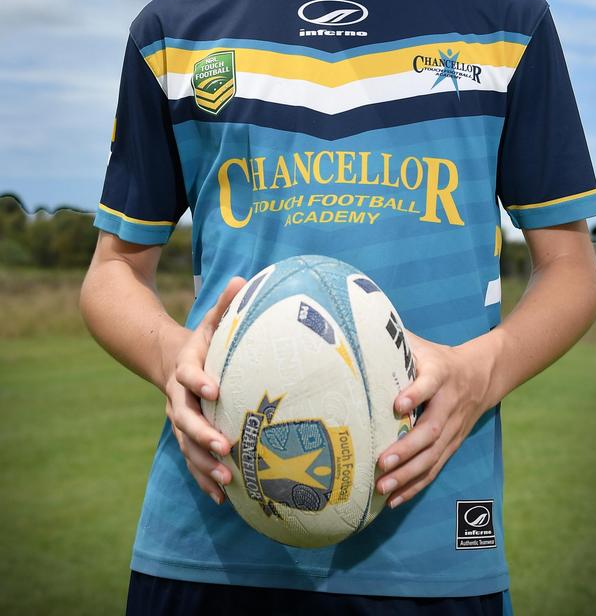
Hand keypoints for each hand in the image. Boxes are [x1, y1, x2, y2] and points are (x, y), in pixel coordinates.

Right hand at [163, 275, 248, 505]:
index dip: (199, 382)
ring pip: (187, 446)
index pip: (189, 376)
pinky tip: (222, 498)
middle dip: (203, 434)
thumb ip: (225, 304)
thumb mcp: (211, 320)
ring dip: (204, 464)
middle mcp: (177, 397)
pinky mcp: (186, 436)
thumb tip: (244, 278)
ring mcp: (180, 419)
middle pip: (184, 419)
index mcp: (185, 367)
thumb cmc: (203, 340)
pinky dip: (204, 478)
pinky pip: (192, 460)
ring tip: (227, 480)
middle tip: (224, 446)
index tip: (215, 390)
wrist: (169, 359)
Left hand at [375, 329, 494, 508]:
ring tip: (383, 486)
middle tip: (381, 462)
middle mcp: (449, 403)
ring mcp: (453, 428)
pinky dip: (415, 485)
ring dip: (408, 474)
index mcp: (440, 374)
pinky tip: (395, 499)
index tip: (397, 404)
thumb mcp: (421, 344)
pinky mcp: (452, 444)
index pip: (429, 383)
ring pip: (433, 455)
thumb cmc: (438, 358)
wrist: (482, 373)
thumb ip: (394, 339)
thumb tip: (357, 327)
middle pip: (430, 429)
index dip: (415, 393)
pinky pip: (435, 468)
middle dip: (406, 449)